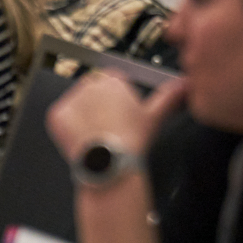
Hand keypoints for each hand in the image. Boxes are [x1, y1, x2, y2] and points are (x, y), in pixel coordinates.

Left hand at [46, 69, 186, 164]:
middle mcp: (90, 83)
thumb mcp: (154, 116)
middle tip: (109, 130)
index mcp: (114, 79)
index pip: (113, 85)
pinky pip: (61, 119)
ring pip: (77, 107)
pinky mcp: (56, 114)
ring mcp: (71, 98)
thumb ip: (170, 96)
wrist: (110, 164)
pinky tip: (82, 140)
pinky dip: (68, 130)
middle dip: (99, 110)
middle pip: (93, 94)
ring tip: (98, 138)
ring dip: (83, 119)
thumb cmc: (133, 141)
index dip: (118, 105)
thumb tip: (185, 85)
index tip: (121, 118)